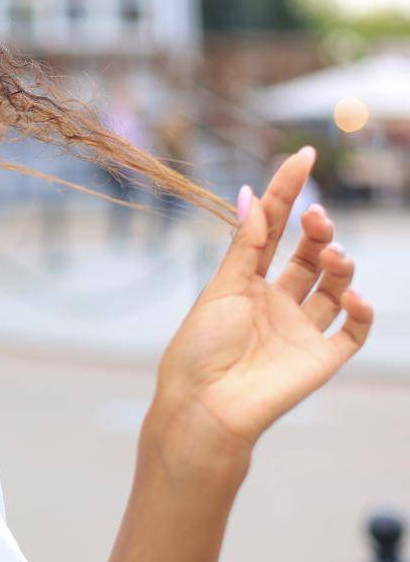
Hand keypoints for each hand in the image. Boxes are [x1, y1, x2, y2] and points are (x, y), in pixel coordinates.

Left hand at [149, 148, 372, 476]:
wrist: (206, 406)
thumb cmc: (201, 348)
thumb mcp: (223, 288)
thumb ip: (246, 245)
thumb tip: (250, 193)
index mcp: (246, 281)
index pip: (272, 228)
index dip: (286, 192)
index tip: (303, 155)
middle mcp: (277, 301)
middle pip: (309, 255)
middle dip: (319, 230)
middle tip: (318, 217)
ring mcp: (302, 328)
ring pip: (336, 285)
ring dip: (340, 264)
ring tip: (334, 256)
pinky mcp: (322, 357)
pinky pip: (354, 329)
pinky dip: (360, 309)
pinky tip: (350, 297)